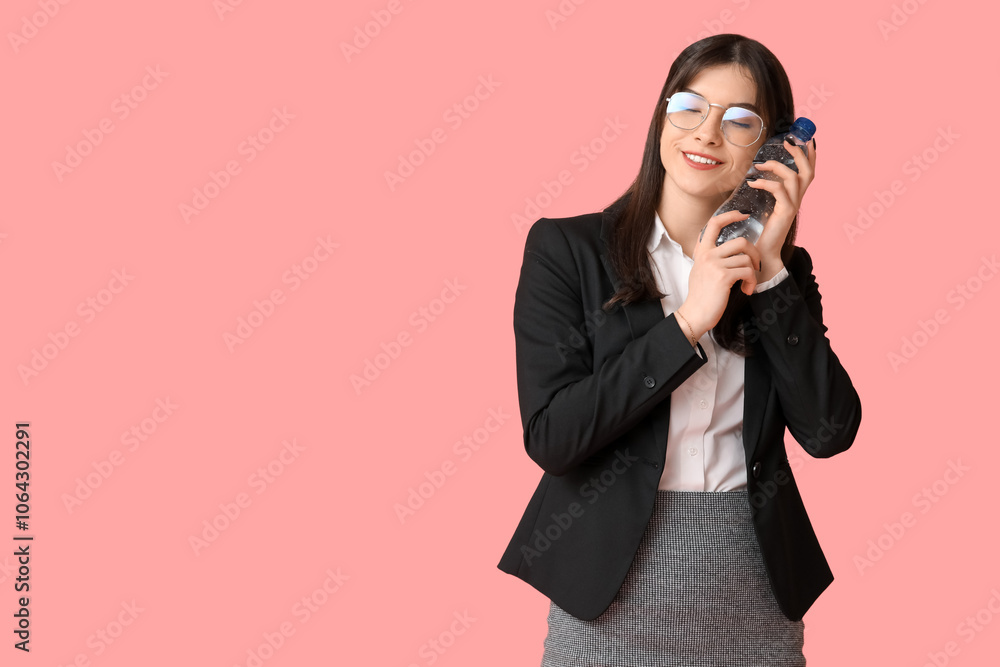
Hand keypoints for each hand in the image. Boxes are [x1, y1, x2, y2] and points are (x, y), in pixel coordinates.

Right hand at [676, 209, 761, 338]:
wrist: (695, 314)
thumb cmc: (701, 296)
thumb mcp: (700, 270)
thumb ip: (711, 257)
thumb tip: (729, 251)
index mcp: (701, 251)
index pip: (714, 223)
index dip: (731, 215)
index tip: (743, 214)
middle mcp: (707, 255)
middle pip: (741, 241)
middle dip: (754, 254)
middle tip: (755, 266)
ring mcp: (714, 265)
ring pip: (747, 258)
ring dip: (753, 273)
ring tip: (747, 284)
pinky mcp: (723, 277)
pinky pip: (748, 271)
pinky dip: (751, 282)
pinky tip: (746, 290)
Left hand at [747, 137, 816, 266]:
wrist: (765, 251)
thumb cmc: (764, 230)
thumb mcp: (769, 207)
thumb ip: (771, 192)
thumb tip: (759, 176)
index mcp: (796, 197)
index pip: (809, 172)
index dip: (811, 156)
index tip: (807, 140)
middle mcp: (798, 200)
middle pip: (807, 172)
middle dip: (799, 154)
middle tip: (788, 142)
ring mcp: (794, 206)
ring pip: (793, 178)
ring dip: (776, 167)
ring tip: (759, 165)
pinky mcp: (785, 212)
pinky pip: (779, 190)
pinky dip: (766, 183)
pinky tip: (753, 182)